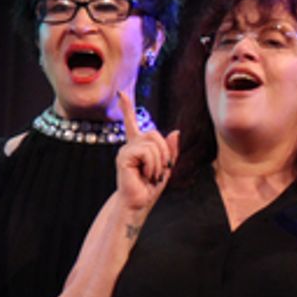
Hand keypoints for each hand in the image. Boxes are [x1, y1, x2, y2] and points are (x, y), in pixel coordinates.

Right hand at [114, 91, 178, 212]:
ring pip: (153, 144)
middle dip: (164, 153)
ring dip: (159, 162)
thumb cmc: (151, 187)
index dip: (127, 108)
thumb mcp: (167, 166)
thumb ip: (171, 149)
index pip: (132, 122)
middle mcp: (130, 145)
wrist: (139, 203)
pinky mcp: (124, 157)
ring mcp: (125, 150)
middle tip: (159, 170)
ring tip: (150, 175)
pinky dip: (153, 165)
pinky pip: (147, 152)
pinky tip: (144, 175)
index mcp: (138, 145)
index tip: (120, 93)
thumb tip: (176, 131)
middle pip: (155, 134)